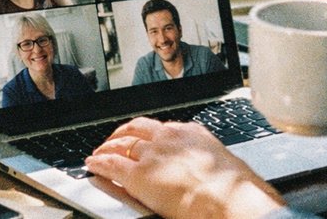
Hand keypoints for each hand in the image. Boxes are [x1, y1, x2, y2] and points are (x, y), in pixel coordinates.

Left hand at [86, 117, 285, 218]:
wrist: (229, 199)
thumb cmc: (234, 190)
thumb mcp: (222, 166)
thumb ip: (206, 163)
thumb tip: (205, 173)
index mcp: (192, 133)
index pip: (161, 127)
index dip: (147, 133)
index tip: (143, 137)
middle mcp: (169, 137)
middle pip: (137, 129)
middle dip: (122, 134)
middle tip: (114, 141)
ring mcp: (152, 154)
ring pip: (121, 144)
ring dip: (107, 148)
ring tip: (99, 153)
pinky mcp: (138, 175)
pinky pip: (111, 165)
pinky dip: (99, 163)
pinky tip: (93, 165)